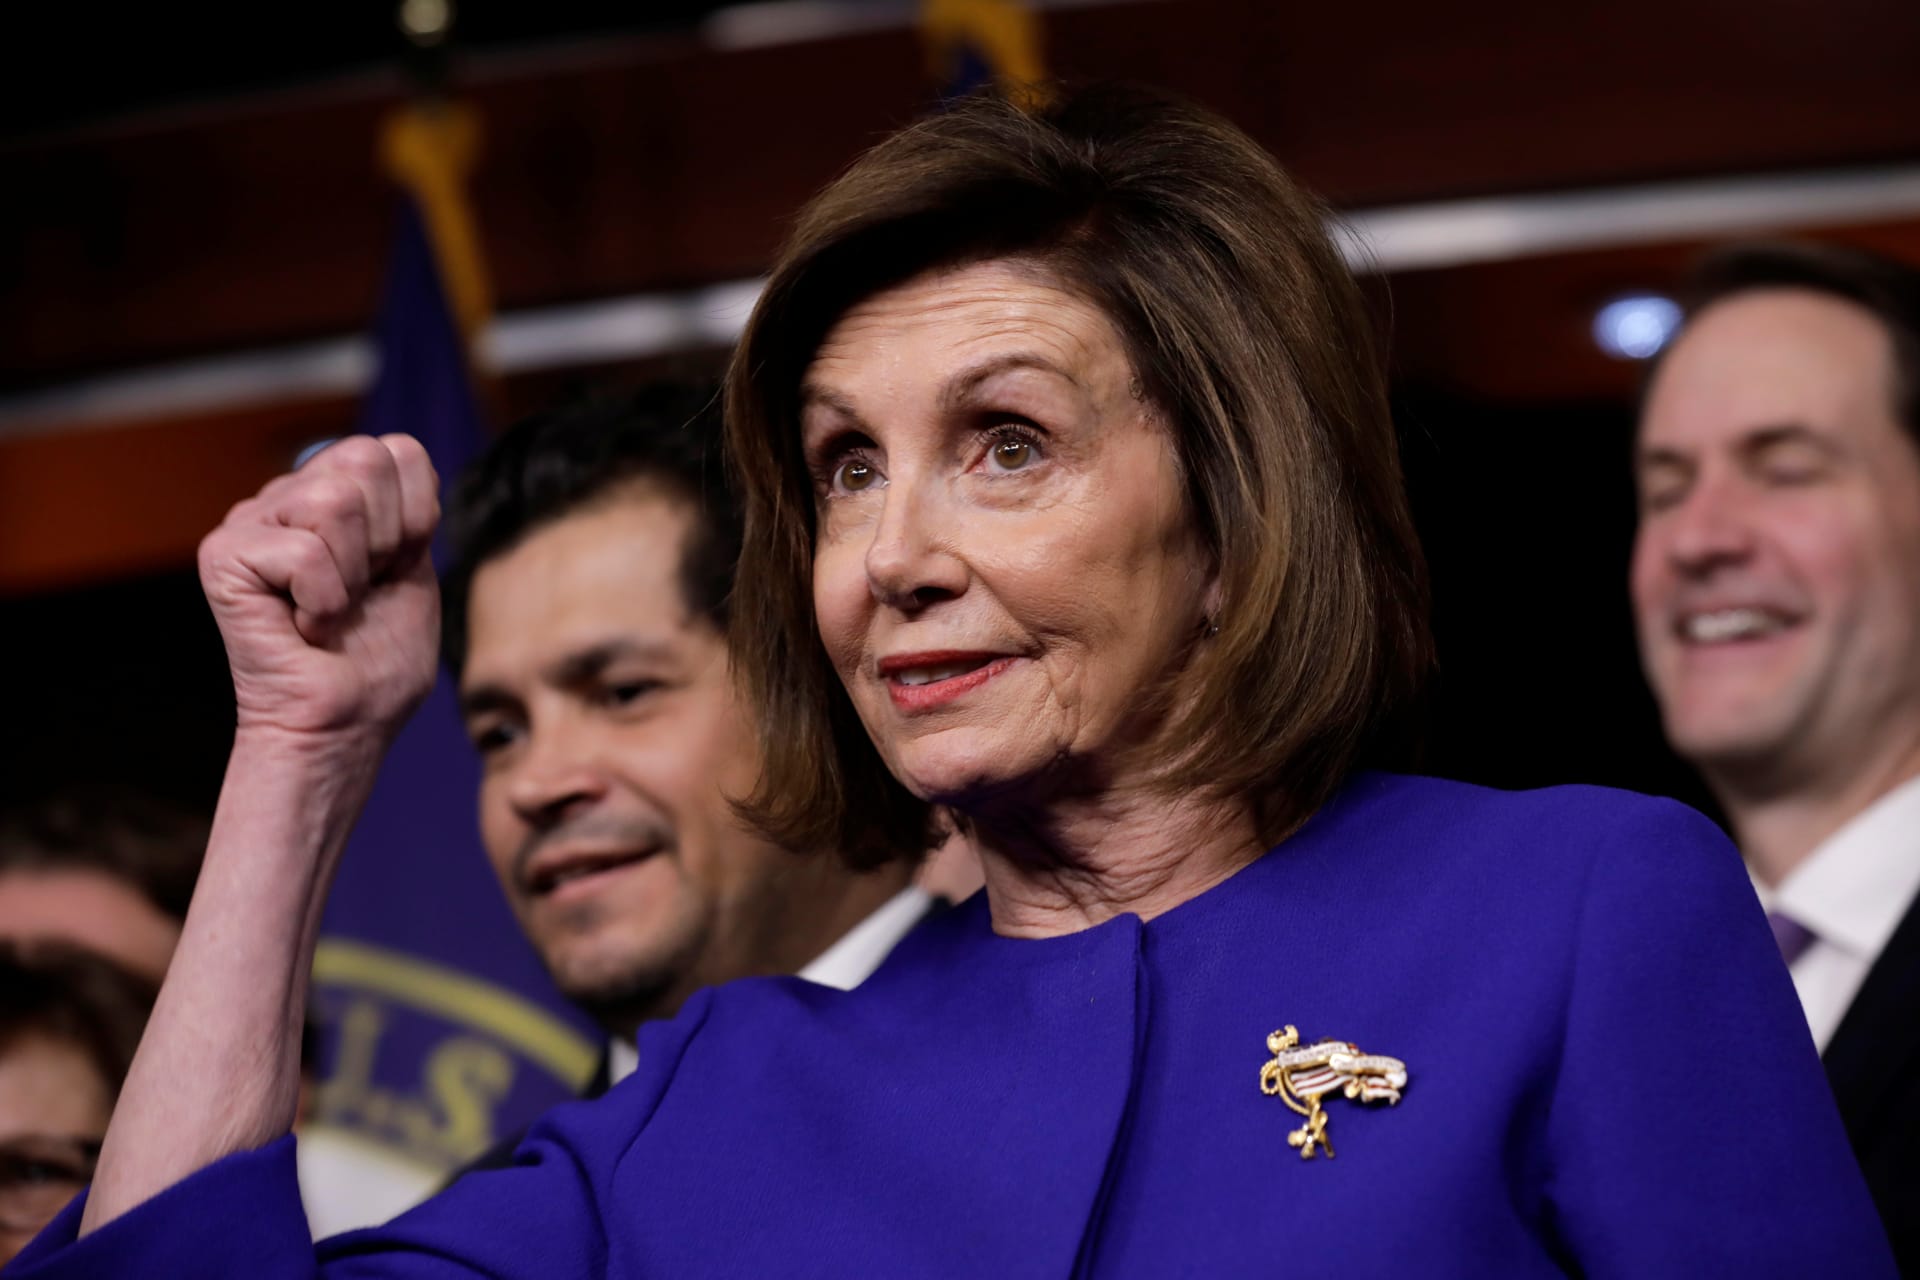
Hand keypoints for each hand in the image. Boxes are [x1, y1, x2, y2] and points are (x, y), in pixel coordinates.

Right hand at [198, 434, 439, 743]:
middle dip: (388, 538)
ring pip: (335, 501)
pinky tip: (306, 628)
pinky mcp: (223, 555)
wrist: (344, 724)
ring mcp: (250, 521)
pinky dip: (325, 602)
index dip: (417, 516)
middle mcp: (287, 497)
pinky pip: (306, 552)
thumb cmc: (377, 662)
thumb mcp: (413, 570)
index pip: (399, 451)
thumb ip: (408, 506)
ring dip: (354, 573)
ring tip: (331, 609)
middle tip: (362, 591)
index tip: (395, 569)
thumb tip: (394, 448)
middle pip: (365, 459)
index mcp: (335, 495)